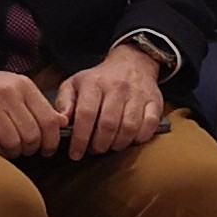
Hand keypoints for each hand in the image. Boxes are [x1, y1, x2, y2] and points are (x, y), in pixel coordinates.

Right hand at [0, 64, 65, 156]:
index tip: (46, 151)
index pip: (49, 120)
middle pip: (32, 135)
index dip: (51, 141)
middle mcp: (8, 92)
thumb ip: (36, 104)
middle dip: (30, 149)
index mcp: (23, 85)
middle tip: (23, 151)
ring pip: (12, 141)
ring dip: (11, 152)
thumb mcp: (12, 87)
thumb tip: (62, 122)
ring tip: (7, 150)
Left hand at [53, 44, 167, 158]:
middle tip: (94, 150)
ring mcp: (138, 94)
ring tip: (110, 146)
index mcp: (94, 83)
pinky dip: (140, 138)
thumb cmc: (99, 79)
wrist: (132, 63)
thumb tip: (62, 123)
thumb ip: (64, 102)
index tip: (75, 154)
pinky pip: (150, 125)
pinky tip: (130, 139)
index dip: (80, 138)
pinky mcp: (154, 101)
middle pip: (108, 124)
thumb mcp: (74, 84)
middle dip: (99, 145)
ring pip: (129, 127)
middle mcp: (117, 87)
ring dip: (118, 144)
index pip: (86, 114)